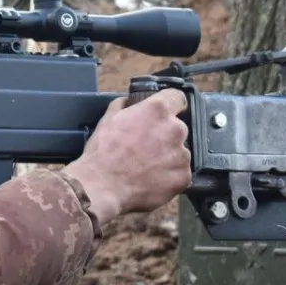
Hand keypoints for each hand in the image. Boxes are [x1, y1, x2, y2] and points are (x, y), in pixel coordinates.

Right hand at [63, 88, 190, 222]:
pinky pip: (180, 173)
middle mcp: (175, 129)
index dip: (171, 104)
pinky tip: (151, 179)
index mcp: (157, 110)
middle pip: (177, 128)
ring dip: (167, 157)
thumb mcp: (107, 119)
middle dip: (164, 135)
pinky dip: (169, 176)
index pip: (177, 98)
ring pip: (179, 152)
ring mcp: (182, 154)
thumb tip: (128, 102)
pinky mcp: (183, 177)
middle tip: (145, 147)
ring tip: (146, 167)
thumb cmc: (103, 153)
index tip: (167, 112)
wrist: (102, 186)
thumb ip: (123, 105)